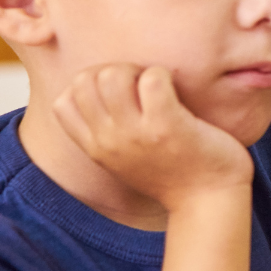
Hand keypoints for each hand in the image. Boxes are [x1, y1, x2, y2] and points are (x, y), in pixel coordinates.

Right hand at [53, 63, 252, 210]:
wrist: (209, 202)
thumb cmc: (174, 172)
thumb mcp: (125, 158)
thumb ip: (107, 132)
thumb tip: (101, 89)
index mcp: (96, 148)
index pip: (62, 103)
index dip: (87, 83)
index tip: (117, 90)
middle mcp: (109, 141)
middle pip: (85, 80)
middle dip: (114, 69)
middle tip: (141, 83)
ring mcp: (136, 134)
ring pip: (112, 76)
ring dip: (137, 69)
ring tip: (157, 85)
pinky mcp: (167, 126)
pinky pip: (152, 80)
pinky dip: (163, 74)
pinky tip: (175, 89)